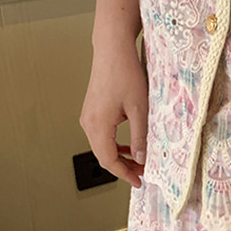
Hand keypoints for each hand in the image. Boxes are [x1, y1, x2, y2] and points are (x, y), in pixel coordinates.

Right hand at [79, 38, 148, 189]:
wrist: (112, 49)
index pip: (108, 160)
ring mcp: (88, 116)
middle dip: (123, 167)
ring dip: (120, 156)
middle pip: (103, 155)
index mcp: (98, 125)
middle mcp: (88, 122)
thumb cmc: (124, 73)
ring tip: (138, 161)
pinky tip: (129, 146)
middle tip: (142, 172)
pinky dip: (115, 144)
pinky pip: (102, 135)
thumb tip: (141, 158)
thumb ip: (140, 136)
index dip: (125, 174)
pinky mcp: (92, 110)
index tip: (139, 181)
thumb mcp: (139, 108)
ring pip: (102, 146)